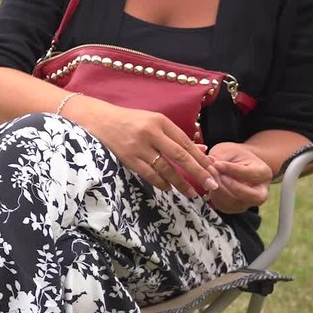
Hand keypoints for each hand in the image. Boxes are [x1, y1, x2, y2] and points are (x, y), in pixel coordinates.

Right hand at [65, 96, 217, 196]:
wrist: (99, 119)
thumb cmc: (129, 120)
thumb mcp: (154, 122)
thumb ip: (176, 136)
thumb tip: (203, 151)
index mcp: (160, 121)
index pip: (186, 142)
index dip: (201, 158)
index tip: (213, 170)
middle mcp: (150, 133)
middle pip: (180, 156)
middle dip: (198, 172)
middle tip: (212, 185)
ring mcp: (138, 146)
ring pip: (165, 168)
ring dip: (180, 182)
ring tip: (192, 193)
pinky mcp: (127, 157)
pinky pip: (148, 174)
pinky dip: (160, 183)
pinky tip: (169, 189)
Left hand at [204, 143, 272, 213]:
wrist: (235, 164)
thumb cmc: (233, 156)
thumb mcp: (229, 151)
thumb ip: (221, 157)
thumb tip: (210, 161)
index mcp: (264, 173)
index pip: (251, 174)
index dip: (232, 170)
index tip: (216, 164)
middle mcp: (261, 191)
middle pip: (253, 197)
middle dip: (233, 188)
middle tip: (217, 176)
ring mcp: (249, 202)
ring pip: (236, 203)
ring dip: (219, 191)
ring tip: (208, 177)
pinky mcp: (235, 208)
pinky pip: (224, 206)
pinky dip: (214, 196)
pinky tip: (208, 185)